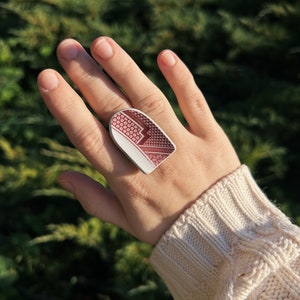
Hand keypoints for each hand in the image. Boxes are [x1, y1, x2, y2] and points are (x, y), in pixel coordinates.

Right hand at [38, 37, 239, 244]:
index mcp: (127, 180)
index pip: (89, 138)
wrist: (220, 235)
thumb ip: (93, 198)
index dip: (66, 107)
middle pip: (116, 112)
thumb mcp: (126, 221)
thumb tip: (61, 176)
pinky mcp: (211, 139)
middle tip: (68, 49)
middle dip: (89, 78)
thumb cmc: (167, 227)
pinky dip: (181, 79)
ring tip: (102, 44)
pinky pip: (195, 105)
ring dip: (126, 71)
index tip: (47, 79)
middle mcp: (152, 159)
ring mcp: (183, 146)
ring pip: (150, 102)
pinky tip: (164, 56)